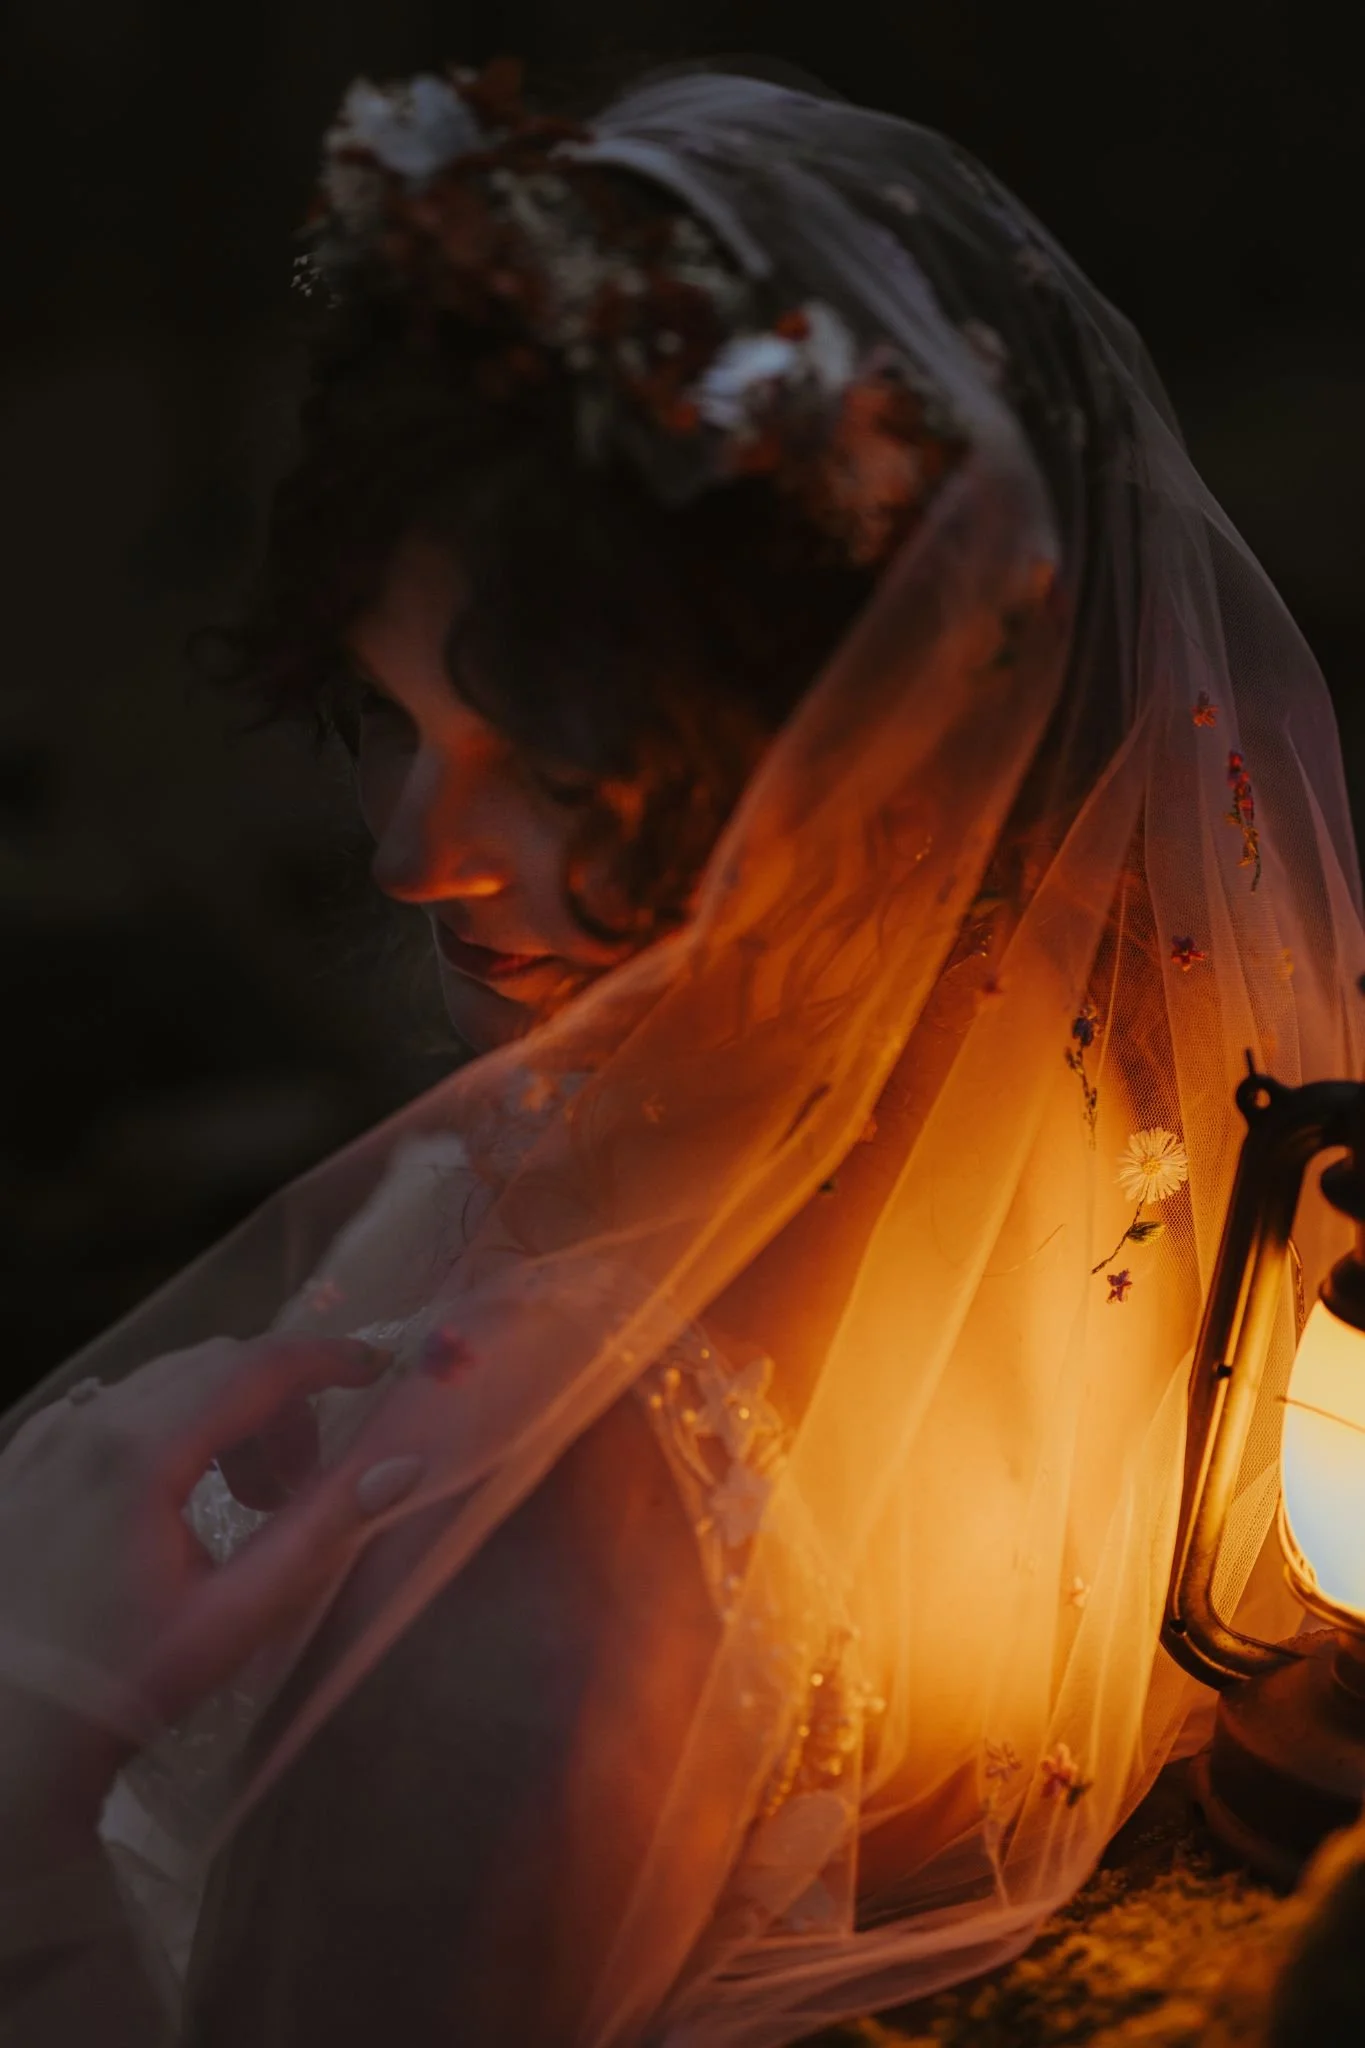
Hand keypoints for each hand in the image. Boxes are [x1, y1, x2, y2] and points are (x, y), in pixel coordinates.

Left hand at [0, 1334, 407, 1856]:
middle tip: (303, 1481)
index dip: (328, 1358)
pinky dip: (165, 1425)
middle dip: (281, 1401)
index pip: (257, 1364)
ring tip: (244, 1500)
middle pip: (213, 1364)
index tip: (379, 1368)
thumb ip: (323, 1530)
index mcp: (143, 1450)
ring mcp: (46, 1436)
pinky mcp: (21, 1458)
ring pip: (162, 1381)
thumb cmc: (124, 1682)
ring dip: (225, 1415)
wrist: (4, 1735)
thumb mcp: (238, 1614)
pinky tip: (172, 1496)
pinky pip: (110, 1406)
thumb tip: (403, 1463)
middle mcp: (89, 1421)